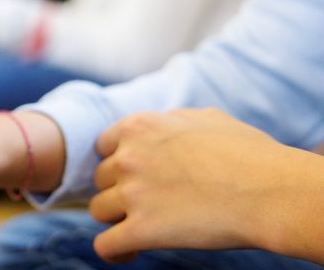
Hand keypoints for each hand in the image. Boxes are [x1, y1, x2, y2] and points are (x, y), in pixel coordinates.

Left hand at [90, 108, 293, 262]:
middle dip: (120, 192)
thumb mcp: (206, 119)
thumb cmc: (250, 156)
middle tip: (148, 204)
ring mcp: (132, 193)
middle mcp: (128, 157)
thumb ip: (173, 120)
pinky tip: (132, 252)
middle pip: (101, 180)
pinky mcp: (142, 230)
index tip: (135, 178)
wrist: (272, 193)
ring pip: (99, 211)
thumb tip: (163, 124)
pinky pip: (105, 245)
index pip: (104, 148)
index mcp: (140, 126)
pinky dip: (115, 252)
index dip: (119, 165)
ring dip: (117, 220)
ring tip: (142, 228)